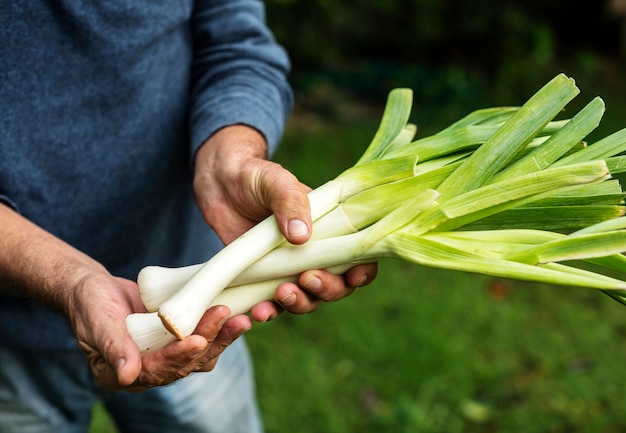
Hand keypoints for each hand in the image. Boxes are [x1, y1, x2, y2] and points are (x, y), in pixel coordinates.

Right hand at [69, 273, 251, 390]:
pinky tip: (236, 314)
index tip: (197, 340)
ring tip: (240, 318)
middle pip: (185, 364)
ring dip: (221, 336)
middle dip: (208, 340)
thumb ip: (114, 346)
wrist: (96, 289)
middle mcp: (147, 371)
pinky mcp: (178, 340)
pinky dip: (219, 328)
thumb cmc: (91, 303)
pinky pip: (202, 337)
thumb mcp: (98, 321)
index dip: (177, 357)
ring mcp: (165, 355)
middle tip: (226, 317)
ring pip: (200, 354)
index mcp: (123, 374)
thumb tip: (127, 376)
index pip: (155, 371)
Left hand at [193, 125, 377, 319]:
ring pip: (307, 299)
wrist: (220, 182)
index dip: (361, 272)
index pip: (358, 257)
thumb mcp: (276, 182)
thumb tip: (302, 236)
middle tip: (307, 280)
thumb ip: (291, 203)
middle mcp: (314, 252)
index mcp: (330, 228)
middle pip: (336, 286)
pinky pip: (272, 304)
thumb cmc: (256, 176)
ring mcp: (288, 268)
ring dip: (299, 303)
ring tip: (279, 295)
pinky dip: (269, 311)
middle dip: (327, 290)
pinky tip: (257, 311)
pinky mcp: (262, 279)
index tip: (352, 276)